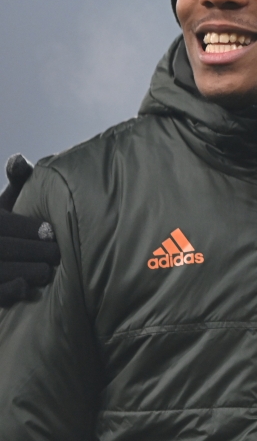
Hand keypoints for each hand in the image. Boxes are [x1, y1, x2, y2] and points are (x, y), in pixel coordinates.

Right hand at [0, 154, 59, 306]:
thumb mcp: (10, 201)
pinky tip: (24, 287)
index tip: (51, 233)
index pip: (3, 223)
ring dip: (24, 272)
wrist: (5, 255)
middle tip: (56, 255)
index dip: (26, 229)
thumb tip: (18, 158)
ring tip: (46, 272)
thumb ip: (18, 181)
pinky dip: (8, 292)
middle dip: (31, 252)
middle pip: (2, 248)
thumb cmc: (9, 223)